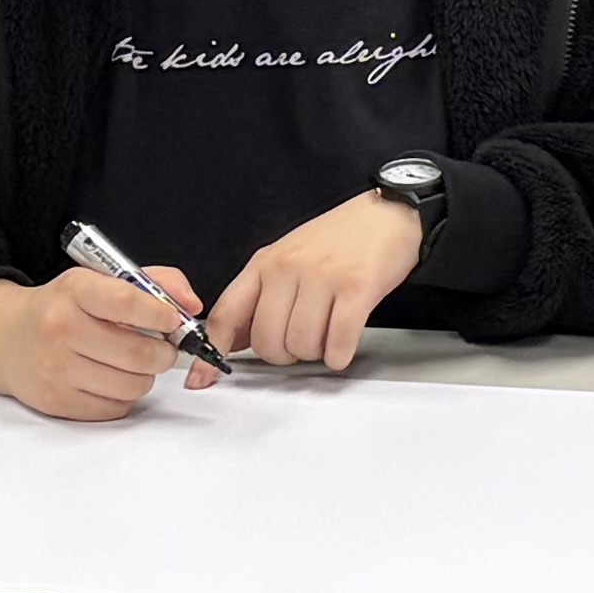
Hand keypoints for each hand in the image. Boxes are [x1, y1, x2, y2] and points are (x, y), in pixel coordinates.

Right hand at [0, 264, 208, 421]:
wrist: (5, 338)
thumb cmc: (63, 307)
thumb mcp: (99, 280)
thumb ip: (153, 282)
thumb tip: (192, 306)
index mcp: (75, 290)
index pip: (128, 302)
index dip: (161, 315)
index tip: (174, 321)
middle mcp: (61, 328)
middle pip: (139, 354)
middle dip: (163, 354)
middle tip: (160, 349)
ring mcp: (56, 369)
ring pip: (133, 386)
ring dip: (143, 377)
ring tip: (130, 363)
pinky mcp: (57, 401)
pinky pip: (115, 409)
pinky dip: (123, 397)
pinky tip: (109, 380)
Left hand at [208, 191, 427, 372]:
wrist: (388, 215)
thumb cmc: (339, 239)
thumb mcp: (287, 258)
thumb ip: (259, 297)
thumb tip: (235, 341)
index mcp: (264, 263)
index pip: (226, 314)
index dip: (214, 352)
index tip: (205, 378)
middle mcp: (288, 268)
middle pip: (267, 341)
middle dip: (285, 354)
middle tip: (302, 341)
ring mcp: (322, 277)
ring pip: (302, 346)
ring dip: (317, 352)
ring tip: (328, 332)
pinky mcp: (357, 288)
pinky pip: (338, 342)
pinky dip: (340, 354)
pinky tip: (343, 343)